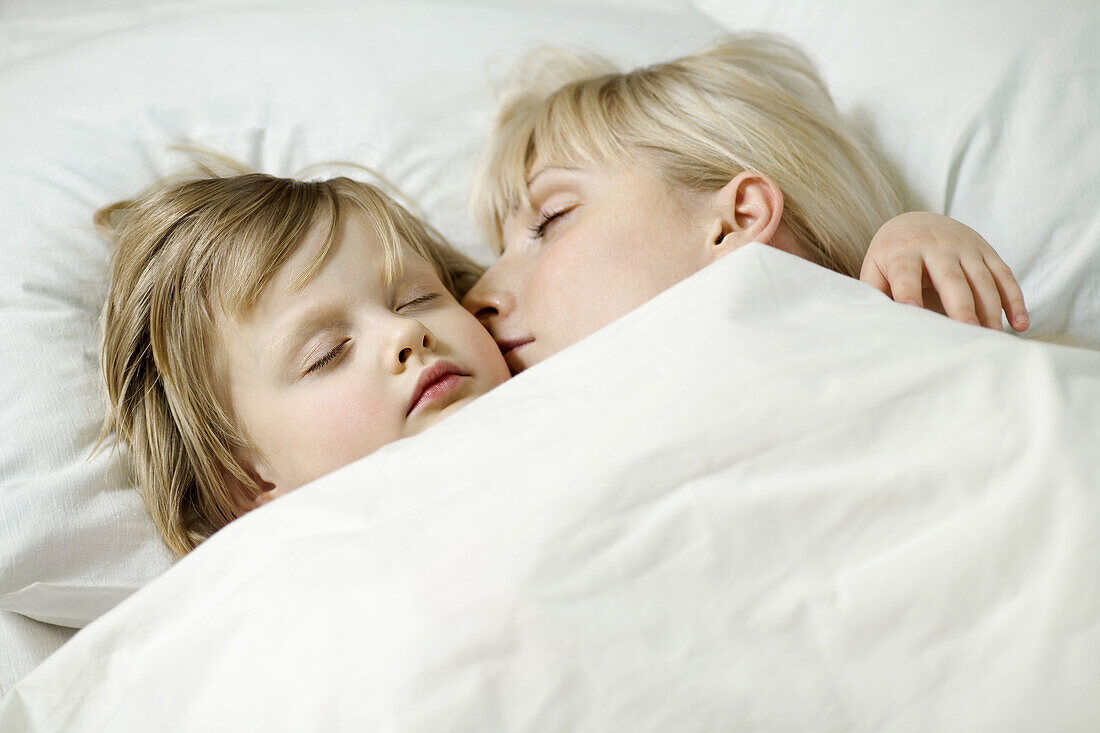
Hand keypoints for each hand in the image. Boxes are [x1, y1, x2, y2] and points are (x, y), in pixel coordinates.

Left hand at [860, 212, 1028, 330]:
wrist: (916, 221)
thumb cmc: (891, 256)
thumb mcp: (875, 269)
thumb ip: (874, 293)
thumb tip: (874, 324)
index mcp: (904, 251)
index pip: (906, 273)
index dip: (908, 292)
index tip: (912, 312)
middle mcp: (937, 246)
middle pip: (951, 277)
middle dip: (960, 304)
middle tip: (967, 330)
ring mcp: (966, 247)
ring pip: (982, 279)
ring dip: (991, 309)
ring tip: (993, 337)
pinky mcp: (987, 252)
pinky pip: (1004, 276)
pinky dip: (1015, 300)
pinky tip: (1020, 325)